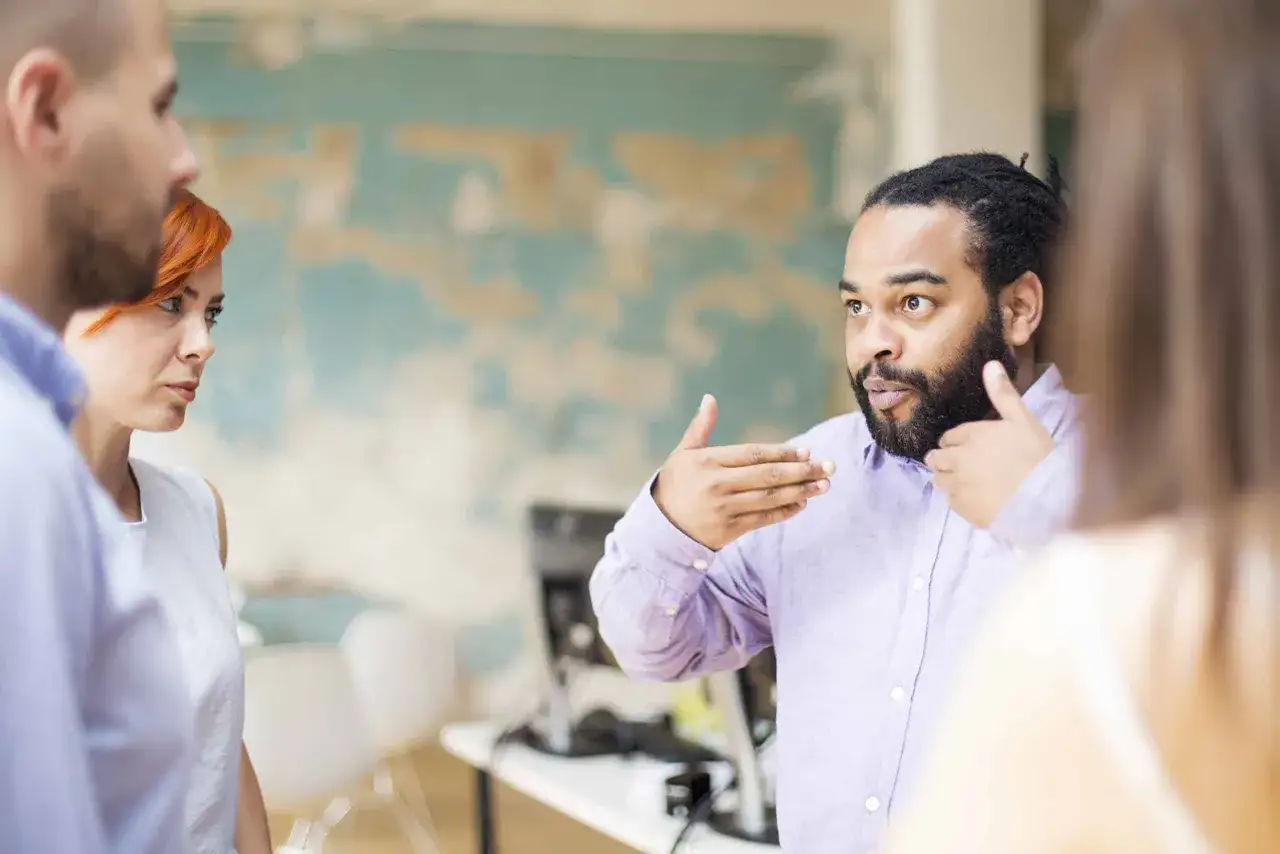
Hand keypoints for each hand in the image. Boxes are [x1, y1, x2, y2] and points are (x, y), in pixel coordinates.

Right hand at [653, 394, 834, 549]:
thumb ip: (700, 427)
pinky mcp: (728, 530)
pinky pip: (763, 519)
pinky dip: (785, 511)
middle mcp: (717, 484)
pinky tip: (802, 503)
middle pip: (767, 475)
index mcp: (707, 461)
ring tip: (823, 485)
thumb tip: (710, 398)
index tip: (806, 451)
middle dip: (802, 471)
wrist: (659, 529)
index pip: (753, 454)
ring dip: (801, 491)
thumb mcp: (682, 454)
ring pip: (770, 497)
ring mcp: (724, 509)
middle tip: (828, 466)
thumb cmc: (674, 485)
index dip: (782, 452)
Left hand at [924, 362, 1054, 528]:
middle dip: (944, 460)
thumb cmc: (1036, 456)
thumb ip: (1003, 395)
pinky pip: (951, 502)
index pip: (948, 438)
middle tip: (962, 465)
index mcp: (969, 435)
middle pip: (936, 459)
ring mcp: (957, 486)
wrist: (1044, 498)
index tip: (969, 447)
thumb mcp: (1023, 420)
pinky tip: (975, 499)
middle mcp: (956, 460)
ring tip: (967, 482)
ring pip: (940, 481)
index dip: (957, 442)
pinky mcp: (962, 509)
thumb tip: (990, 364)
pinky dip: (958, 500)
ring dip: (948, 479)